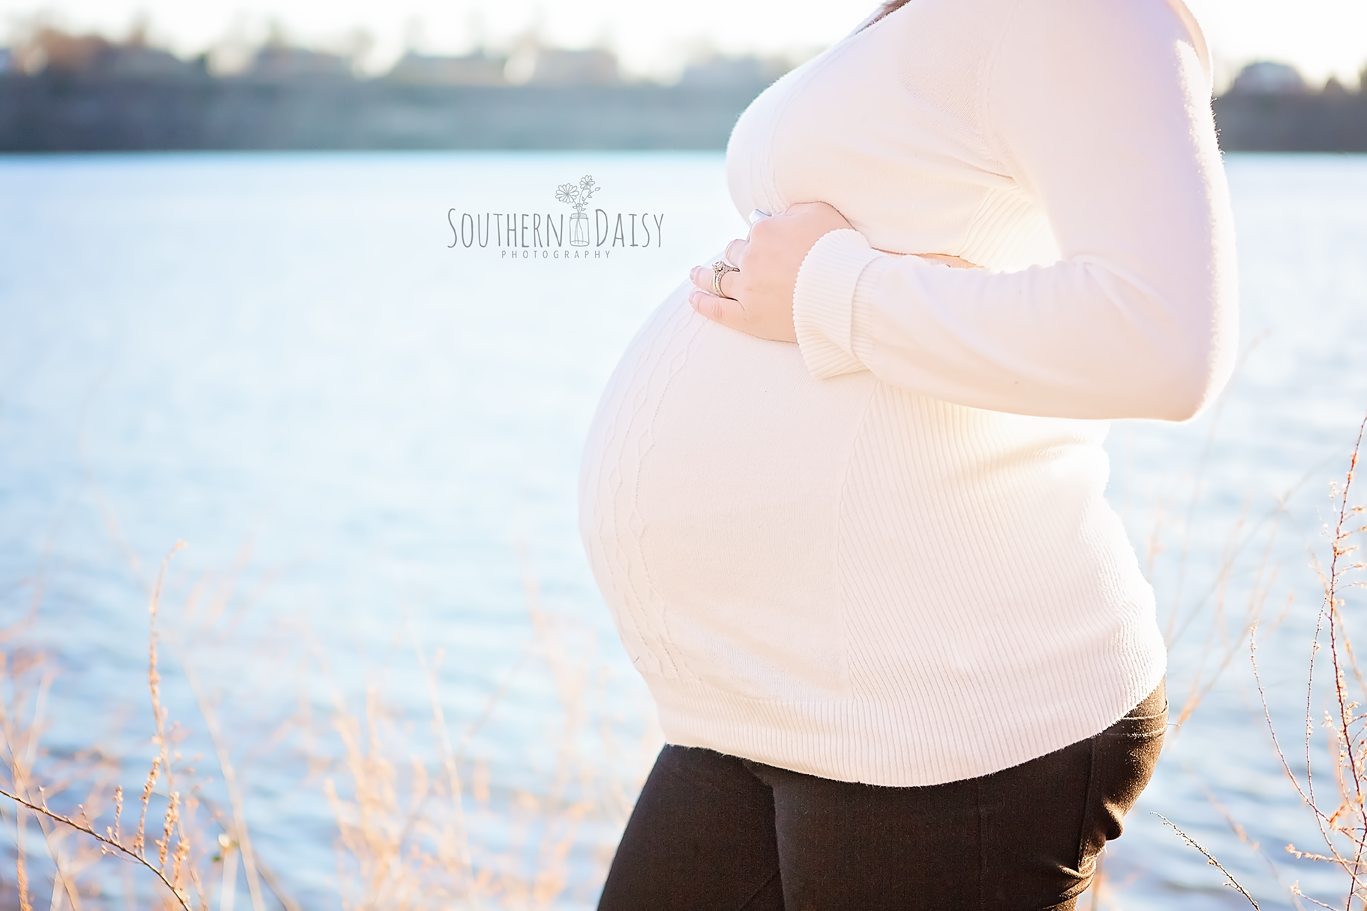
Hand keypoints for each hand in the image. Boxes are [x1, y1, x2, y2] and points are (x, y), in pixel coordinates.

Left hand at [687, 202, 852, 342]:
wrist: (847, 291)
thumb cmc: (839, 249)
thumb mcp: (820, 211)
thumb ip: (793, 209)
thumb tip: (778, 215)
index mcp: (764, 231)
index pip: (754, 232)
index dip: (763, 238)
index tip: (771, 245)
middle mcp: (750, 258)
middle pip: (735, 254)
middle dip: (736, 256)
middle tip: (733, 260)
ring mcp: (747, 289)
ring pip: (718, 279)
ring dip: (705, 276)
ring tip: (695, 275)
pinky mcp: (750, 317)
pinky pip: (718, 310)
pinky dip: (703, 303)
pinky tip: (693, 299)